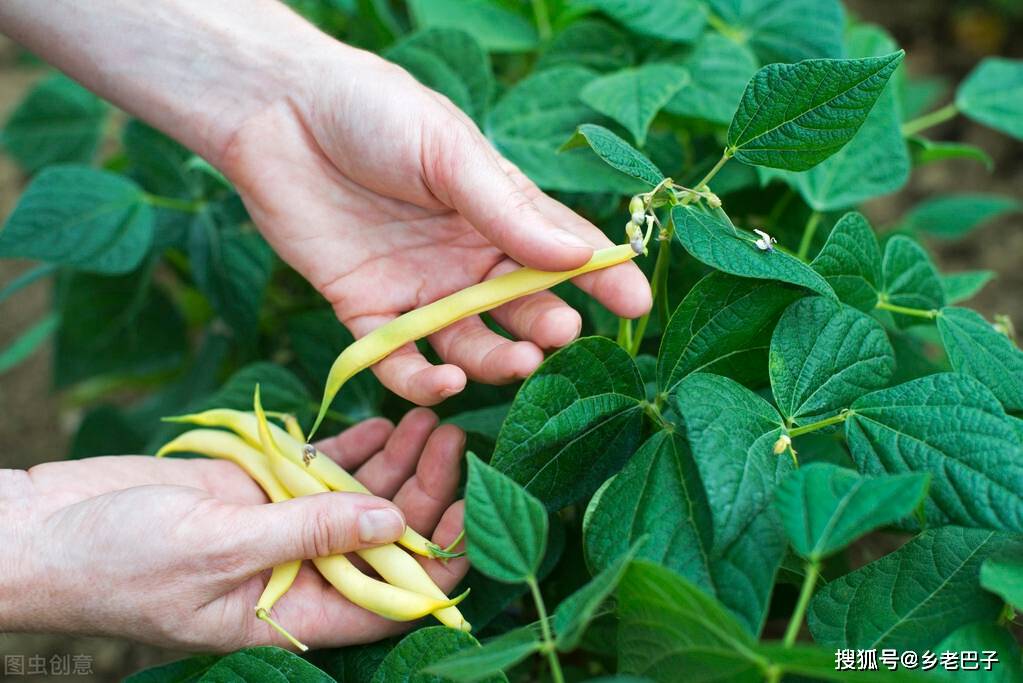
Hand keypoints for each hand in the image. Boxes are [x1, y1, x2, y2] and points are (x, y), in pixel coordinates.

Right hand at [1, 409, 466, 650]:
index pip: (388, 598)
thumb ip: (309, 533)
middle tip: (452, 440)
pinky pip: (324, 467)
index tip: (470, 515)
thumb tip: (390, 524)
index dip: (436, 563)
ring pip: (360, 495)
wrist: (51, 525)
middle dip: (423, 492)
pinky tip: (387, 422)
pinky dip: (355, 446)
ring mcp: (283, 524)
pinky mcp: (263, 486)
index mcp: (294, 612)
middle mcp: (299, 571)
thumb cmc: (120, 559)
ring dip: (397, 460)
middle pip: (383, 537)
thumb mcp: (220, 547)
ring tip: (431, 418)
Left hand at [220, 47, 651, 404]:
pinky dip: (420, 380)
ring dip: (493, 361)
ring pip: (468, 343)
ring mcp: (419, 290)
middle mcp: (465, 258)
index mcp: (496, 211)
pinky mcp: (366, 312)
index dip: (601, 277)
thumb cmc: (372, 112)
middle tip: (559, 334)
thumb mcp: (447, 150)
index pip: (561, 250)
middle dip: (545, 325)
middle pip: (519, 307)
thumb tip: (578, 254)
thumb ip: (505, 207)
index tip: (636, 303)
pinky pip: (399, 360)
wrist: (277, 112)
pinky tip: (440, 382)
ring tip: (514, 363)